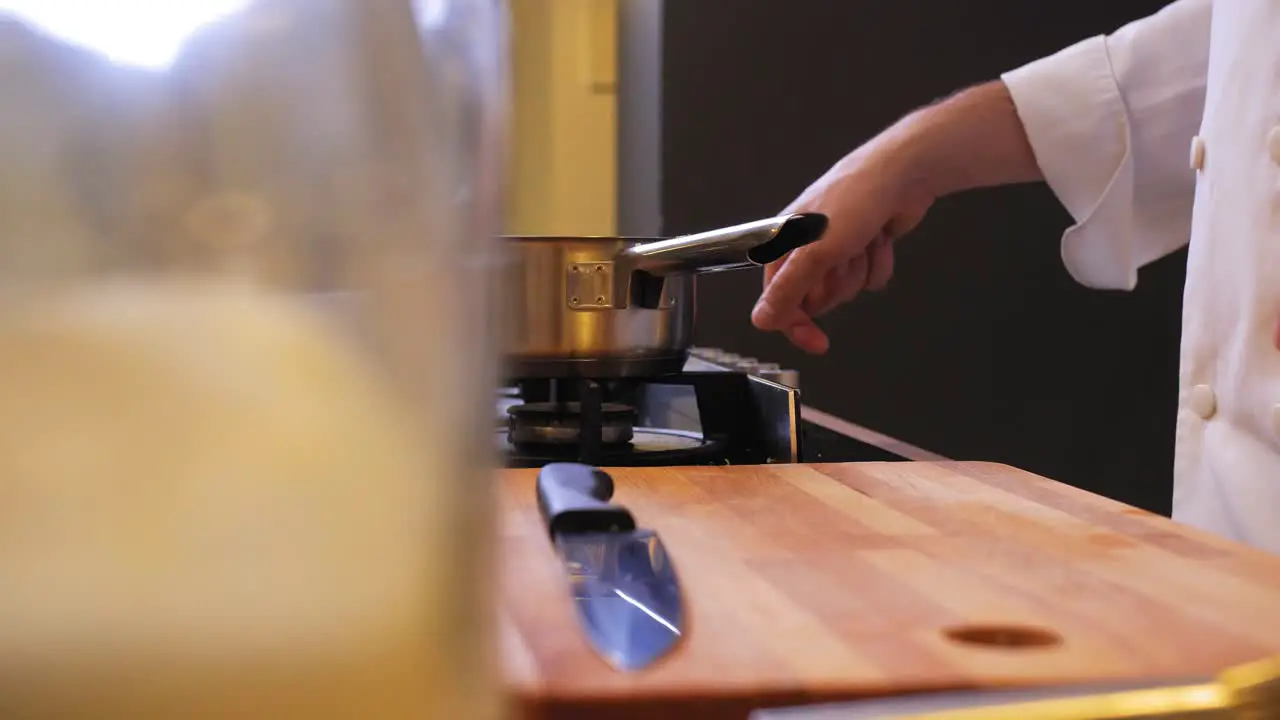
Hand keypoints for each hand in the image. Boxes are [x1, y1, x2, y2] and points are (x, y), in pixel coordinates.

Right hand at [752, 144, 933, 353]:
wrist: (903, 173)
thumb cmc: (854, 197)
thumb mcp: (815, 252)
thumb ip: (787, 291)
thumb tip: (761, 320)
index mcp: (784, 244)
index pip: (780, 300)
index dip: (796, 324)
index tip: (815, 341)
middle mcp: (807, 247)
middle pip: (816, 298)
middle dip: (836, 285)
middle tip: (843, 260)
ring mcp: (837, 247)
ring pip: (846, 289)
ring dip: (860, 270)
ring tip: (863, 242)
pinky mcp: (863, 247)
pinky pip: (869, 277)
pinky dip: (878, 262)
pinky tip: (879, 238)